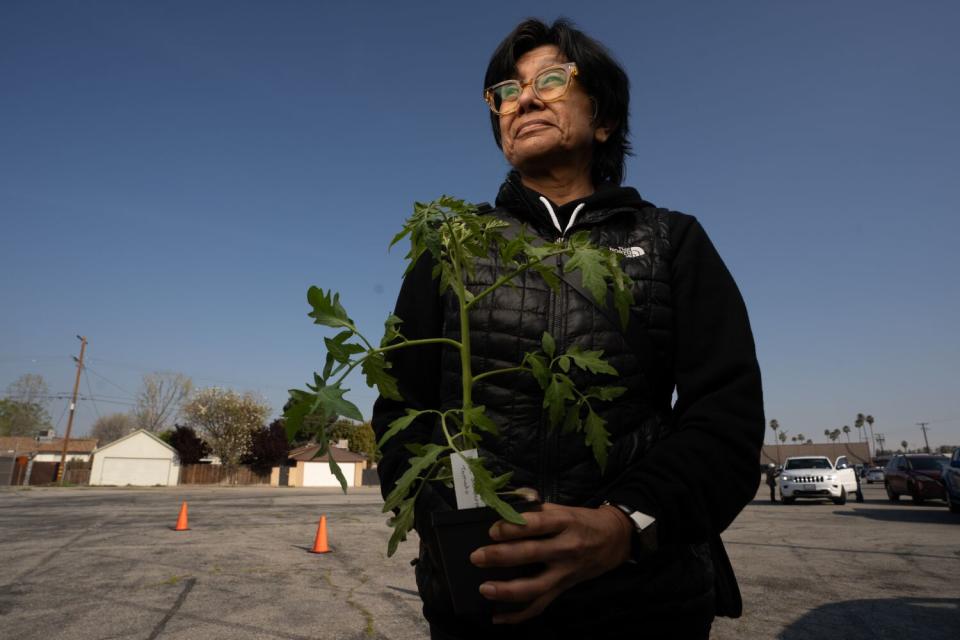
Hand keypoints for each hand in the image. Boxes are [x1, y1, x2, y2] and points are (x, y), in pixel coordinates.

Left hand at [468, 502, 632, 623]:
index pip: (536, 524)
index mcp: (564, 522)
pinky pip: (541, 606)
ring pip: (535, 586)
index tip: (492, 531)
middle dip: (501, 556)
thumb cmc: (581, 521)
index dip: (513, 527)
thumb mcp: (563, 508)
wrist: (614, 540)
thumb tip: (505, 506)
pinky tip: (498, 617)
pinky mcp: (564, 588)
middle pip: (531, 554)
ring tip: (485, 589)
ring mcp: (565, 572)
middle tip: (477, 557)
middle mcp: (565, 547)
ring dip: (508, 590)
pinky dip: (519, 615)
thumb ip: (535, 507)